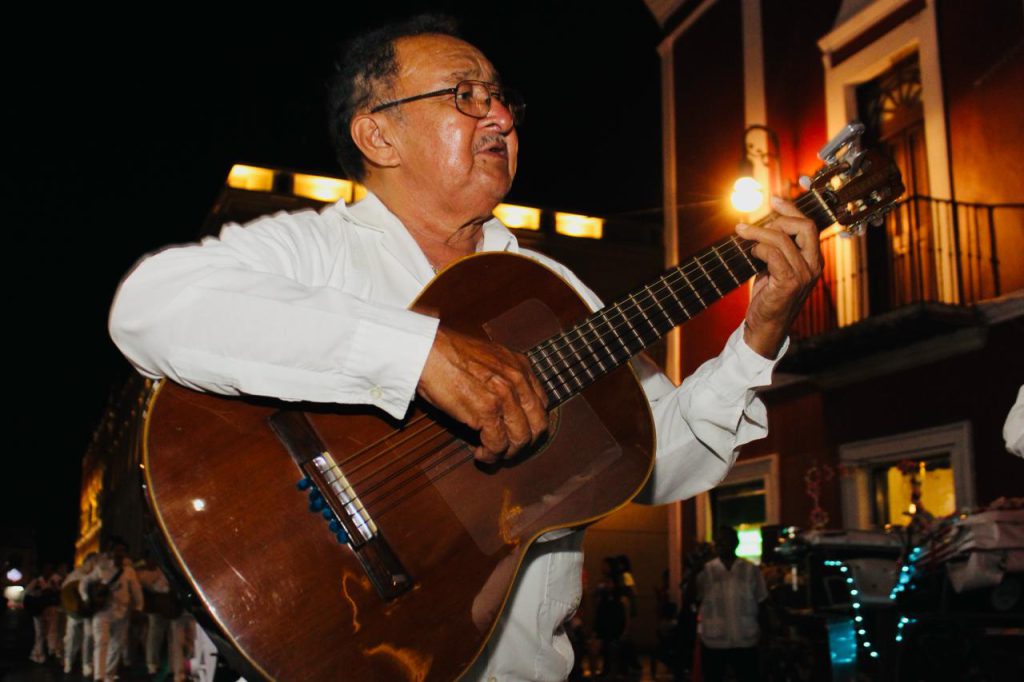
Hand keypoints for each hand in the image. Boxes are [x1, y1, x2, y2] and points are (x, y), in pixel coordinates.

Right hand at [417, 326, 549, 462]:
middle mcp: (518, 380)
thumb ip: (503, 378)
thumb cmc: (448, 354)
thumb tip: (504, 405)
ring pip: (521, 438)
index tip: (516, 431)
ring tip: (492, 453)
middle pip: (538, 424)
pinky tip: (480, 452)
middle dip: (523, 442)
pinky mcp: (487, 410)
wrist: (427, 350)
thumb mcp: (488, 359)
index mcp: (520, 366)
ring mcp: (505, 396)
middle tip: (507, 448)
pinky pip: (498, 443)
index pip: (541, 404)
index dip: (530, 423)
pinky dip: (491, 454)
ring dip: (507, 452)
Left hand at [737, 196, 822, 356]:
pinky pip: (774, 254)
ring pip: (783, 239)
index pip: (808, 224)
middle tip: (754, 226)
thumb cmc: (767, 296)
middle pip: (803, 226)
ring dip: (758, 232)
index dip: (790, 209)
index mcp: (813, 259)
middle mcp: (813, 265)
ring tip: (742, 234)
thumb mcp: (774, 267)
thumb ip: (775, 247)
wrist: (764, 326)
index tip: (773, 200)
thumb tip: (764, 223)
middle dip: (777, 219)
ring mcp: (804, 275)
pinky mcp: (789, 283)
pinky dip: (760, 248)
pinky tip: (751, 252)